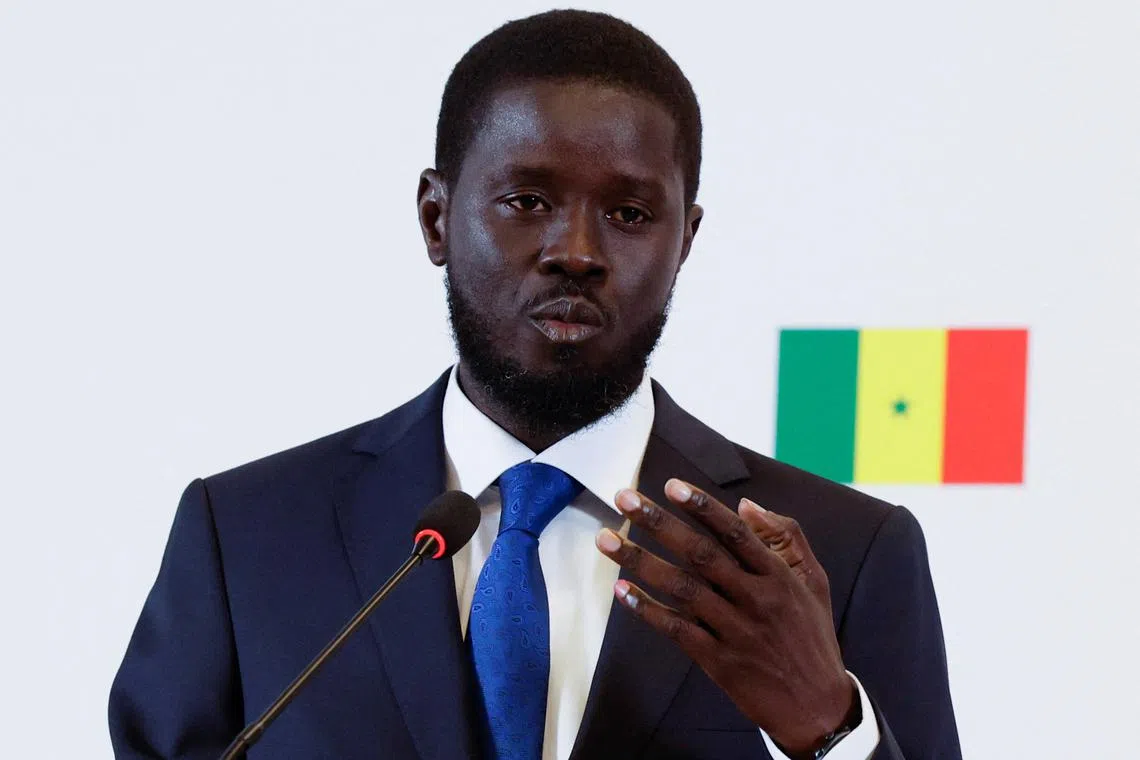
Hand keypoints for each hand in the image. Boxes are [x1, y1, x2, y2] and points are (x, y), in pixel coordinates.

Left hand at [595, 479, 854, 755]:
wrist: (818, 707)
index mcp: (779, 576)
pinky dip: (648, 610)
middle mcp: (756, 599)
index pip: (736, 532)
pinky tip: (622, 591)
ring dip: (639, 561)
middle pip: (700, 553)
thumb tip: (746, 504)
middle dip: (659, 522)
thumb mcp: (813, 581)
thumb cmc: (811, 634)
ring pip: (681, 588)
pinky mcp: (719, 661)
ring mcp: (735, 631)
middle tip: (624, 498)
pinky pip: (677, 630)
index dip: (703, 506)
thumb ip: (786, 537)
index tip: (671, 485)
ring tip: (605, 539)